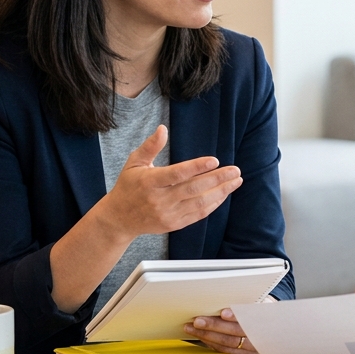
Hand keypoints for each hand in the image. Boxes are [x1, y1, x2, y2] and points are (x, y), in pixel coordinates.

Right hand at [102, 125, 241, 237]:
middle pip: (194, 189)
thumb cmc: (128, 186)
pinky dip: (213, 204)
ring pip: (199, 203)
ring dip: (221, 192)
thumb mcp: (134, 163)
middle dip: (217, 179)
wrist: (119, 218)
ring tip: (235, 181)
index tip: (214, 160)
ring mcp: (168, 214)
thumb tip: (163, 129)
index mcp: (150, 182)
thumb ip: (150, 146)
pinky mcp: (174, 224)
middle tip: (235, 170)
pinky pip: (198, 214)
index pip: (177, 174)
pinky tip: (224, 193)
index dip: (197, 167)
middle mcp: (160, 199)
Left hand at [184, 302, 265, 353]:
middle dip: (214, 327)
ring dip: (207, 336)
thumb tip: (227, 295)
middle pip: (234, 334)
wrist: (274, 328)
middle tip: (198, 321)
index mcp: (264, 320)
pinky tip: (201, 336)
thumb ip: (248, 301)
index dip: (236, 316)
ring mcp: (252, 350)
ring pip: (227, 344)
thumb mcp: (261, 302)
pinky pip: (225, 351)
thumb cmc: (262, 311)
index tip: (223, 312)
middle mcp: (259, 338)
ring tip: (192, 328)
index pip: (249, 319)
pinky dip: (212, 344)